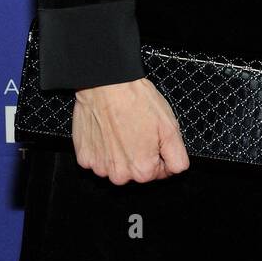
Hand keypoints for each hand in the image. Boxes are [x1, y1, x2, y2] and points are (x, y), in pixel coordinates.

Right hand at [71, 76, 189, 183]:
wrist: (107, 85)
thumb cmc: (136, 101)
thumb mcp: (170, 127)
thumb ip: (177, 156)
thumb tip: (177, 169)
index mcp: (142, 170)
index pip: (161, 171)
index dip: (161, 152)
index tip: (154, 137)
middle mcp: (119, 175)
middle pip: (137, 170)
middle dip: (141, 153)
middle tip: (139, 130)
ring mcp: (99, 167)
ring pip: (117, 165)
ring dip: (121, 152)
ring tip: (122, 128)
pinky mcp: (84, 157)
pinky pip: (98, 158)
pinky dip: (103, 148)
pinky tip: (107, 131)